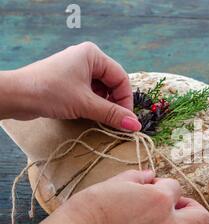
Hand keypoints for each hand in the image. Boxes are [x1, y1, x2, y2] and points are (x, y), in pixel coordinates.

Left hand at [4, 42, 140, 130]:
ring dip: (104, 106)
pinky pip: (90, 93)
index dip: (126, 100)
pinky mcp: (69, 81)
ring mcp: (77, 70)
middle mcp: (86, 59)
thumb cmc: (50, 92)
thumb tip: (136, 126)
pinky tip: (90, 115)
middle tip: (115, 122)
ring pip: (102, 90)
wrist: (15, 96)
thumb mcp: (85, 104)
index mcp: (93, 55)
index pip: (121, 78)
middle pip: (112, 84)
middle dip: (115, 103)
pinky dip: (93, 105)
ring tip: (101, 119)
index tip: (126, 120)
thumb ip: (112, 115)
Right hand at [59, 170, 208, 223]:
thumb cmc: (93, 206)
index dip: (164, 186)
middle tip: (177, 209)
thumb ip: (140, 176)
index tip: (151, 190)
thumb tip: (152, 176)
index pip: (177, 188)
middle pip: (202, 217)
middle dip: (192, 209)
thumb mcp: (117, 181)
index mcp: (160, 199)